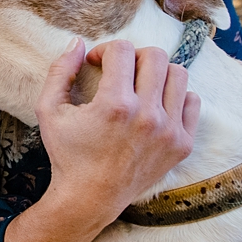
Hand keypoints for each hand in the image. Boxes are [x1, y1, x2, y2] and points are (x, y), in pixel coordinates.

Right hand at [35, 38, 199, 218]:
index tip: (96, 64)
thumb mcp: (49, 110)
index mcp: (114, 105)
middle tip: (119, 72)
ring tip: (139, 86)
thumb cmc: (67, 154)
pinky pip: (192, 101)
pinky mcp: (182, 144)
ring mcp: (169, 131)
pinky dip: (174, 97)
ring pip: (178, 74)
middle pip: (154, 56)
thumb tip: (78, 43)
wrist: (90, 198)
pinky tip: (154, 106)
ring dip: (156, 73)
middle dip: (133, 56)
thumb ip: (59, 71)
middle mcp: (147, 116)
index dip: (105, 50)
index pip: (122, 50)